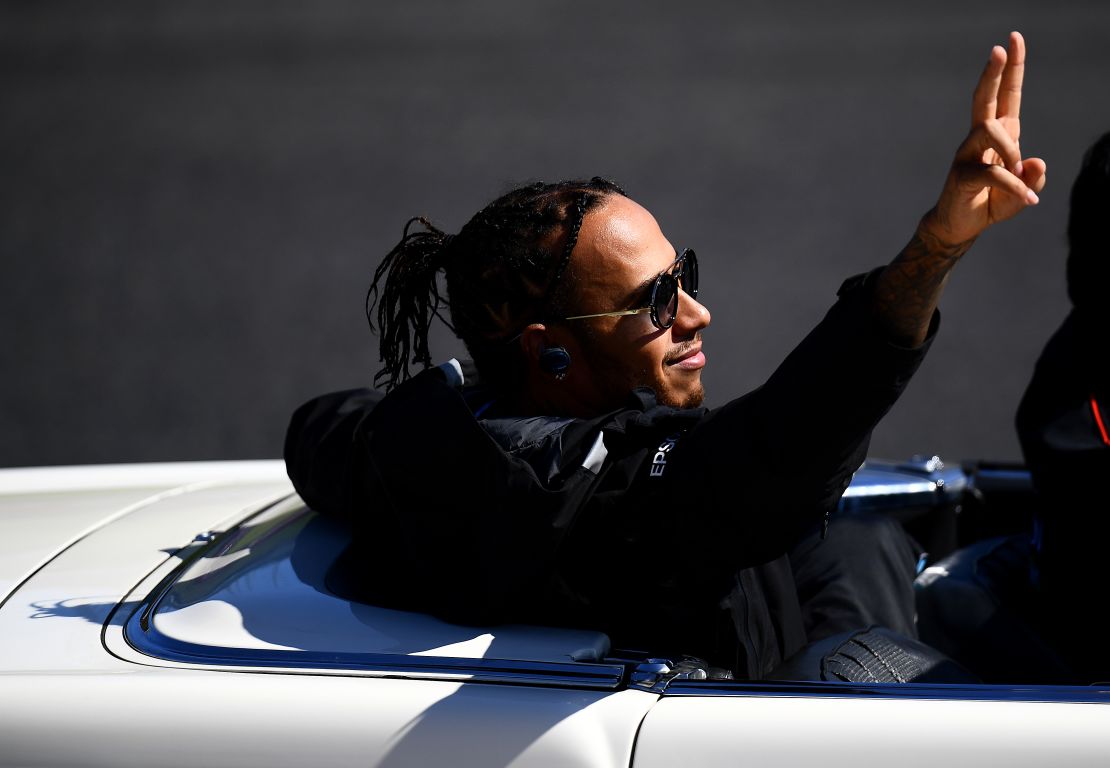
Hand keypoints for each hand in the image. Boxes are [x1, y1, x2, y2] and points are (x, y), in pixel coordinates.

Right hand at [923, 31, 1046, 247]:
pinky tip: (1029, 200)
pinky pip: (993, 173)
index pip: (1006, 96)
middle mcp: (979, 139)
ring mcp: (967, 155)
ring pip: (990, 130)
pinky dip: (1015, 186)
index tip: (1012, 40)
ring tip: (1021, 175)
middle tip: (998, 48)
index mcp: (998, 135)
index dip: (1011, 68)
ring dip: (1012, 151)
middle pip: (985, 99)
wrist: (959, 227)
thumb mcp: (1023, 191)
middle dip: (994, 72)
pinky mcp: (962, 175)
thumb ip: (1033, 177)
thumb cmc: (989, 204)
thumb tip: (1035, 162)